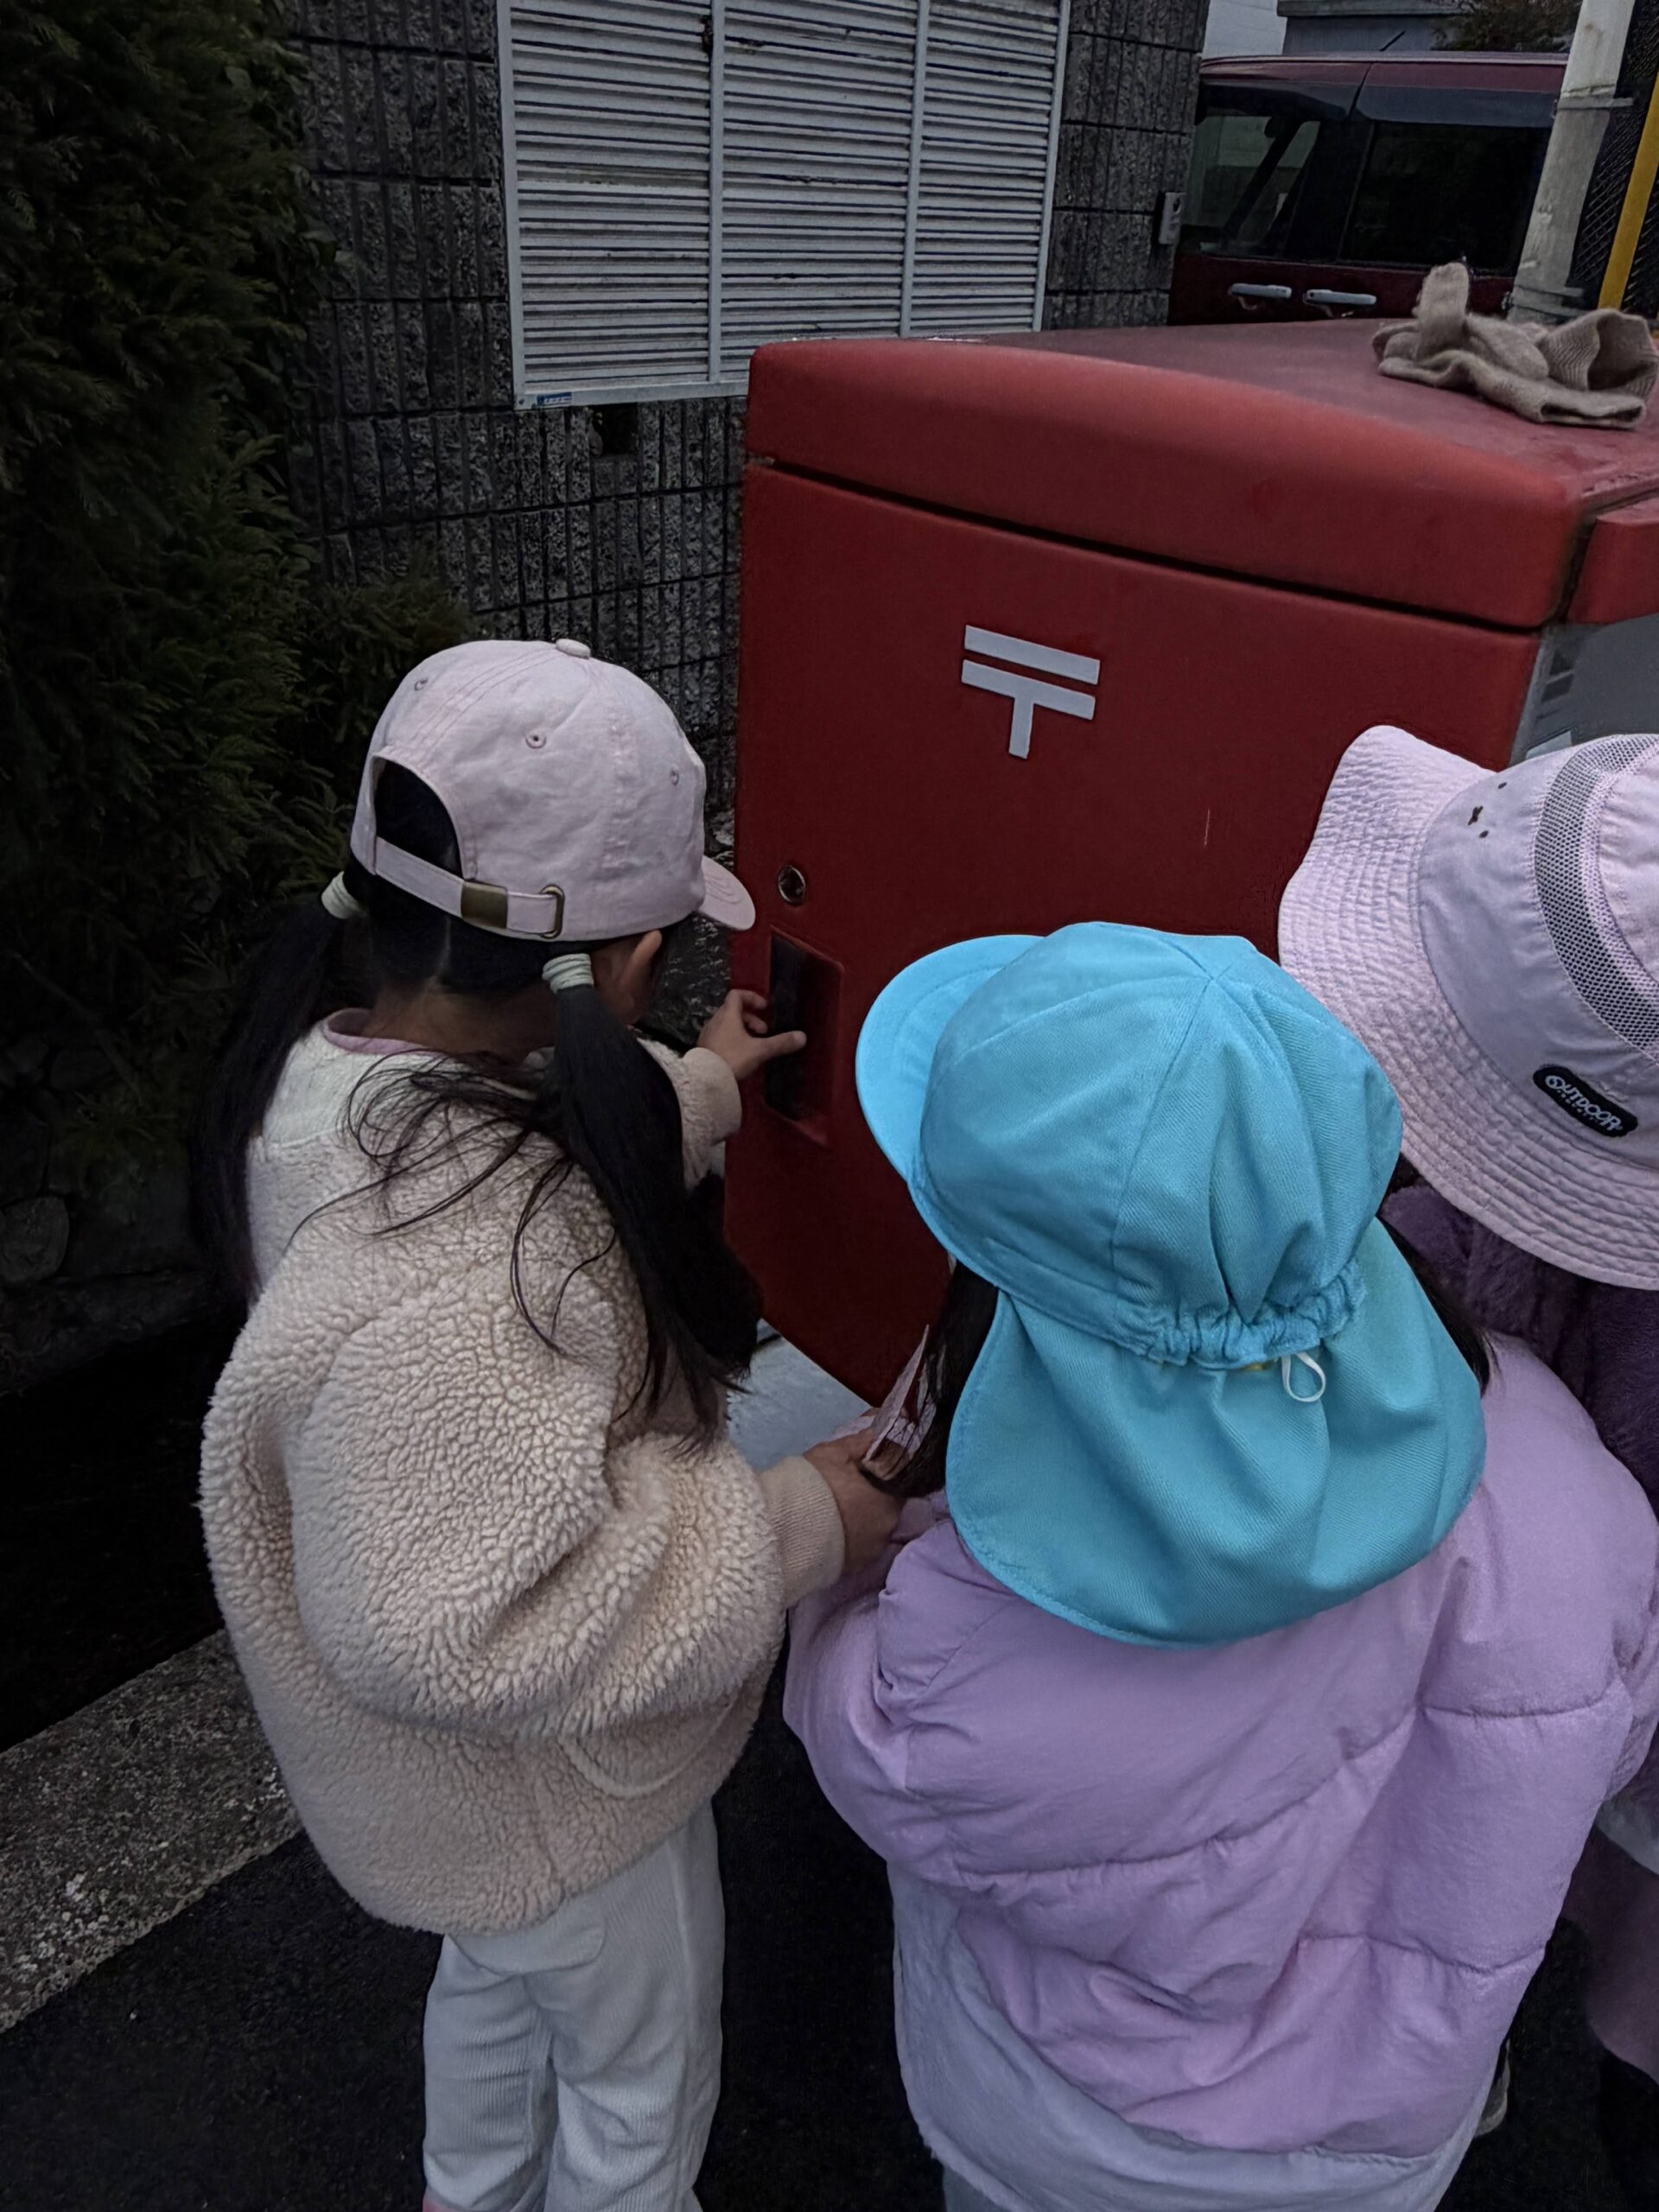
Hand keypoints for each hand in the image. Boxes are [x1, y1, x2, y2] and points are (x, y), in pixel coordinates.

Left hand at [698, 991, 805, 1084]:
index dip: (752, 997)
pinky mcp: (704, 1047)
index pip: (737, 995)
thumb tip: (802, 1037)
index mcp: (728, 1015)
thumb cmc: (732, 1058)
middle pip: (733, 1010)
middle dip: (751, 1018)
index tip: (764, 1008)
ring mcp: (708, 1034)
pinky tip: (741, 1054)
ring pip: (727, 1024)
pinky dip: (733, 1039)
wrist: (705, 1078)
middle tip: (763, 1032)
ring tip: (754, 1044)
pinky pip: (721, 1036)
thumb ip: (780, 1043)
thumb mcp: (759, 1050)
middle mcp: (715, 1020)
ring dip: (742, 1029)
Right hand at [805, 1431, 902, 1573]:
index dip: (886, 1475)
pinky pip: (857, 1548)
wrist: (783, 1529)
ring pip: (872, 1529)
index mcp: (891, 1500)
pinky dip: (848, 1538)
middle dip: (872, 1498)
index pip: (901, 1484)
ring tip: (835, 1511)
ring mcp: (870, 1553)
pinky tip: (830, 1531)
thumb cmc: (815, 1485)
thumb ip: (866, 1441)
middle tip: (847, 1487)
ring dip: (861, 1520)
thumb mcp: (838, 1453)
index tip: (870, 1469)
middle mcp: (888, 1529)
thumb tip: (885, 1427)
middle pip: (886, 1508)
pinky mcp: (852, 1569)